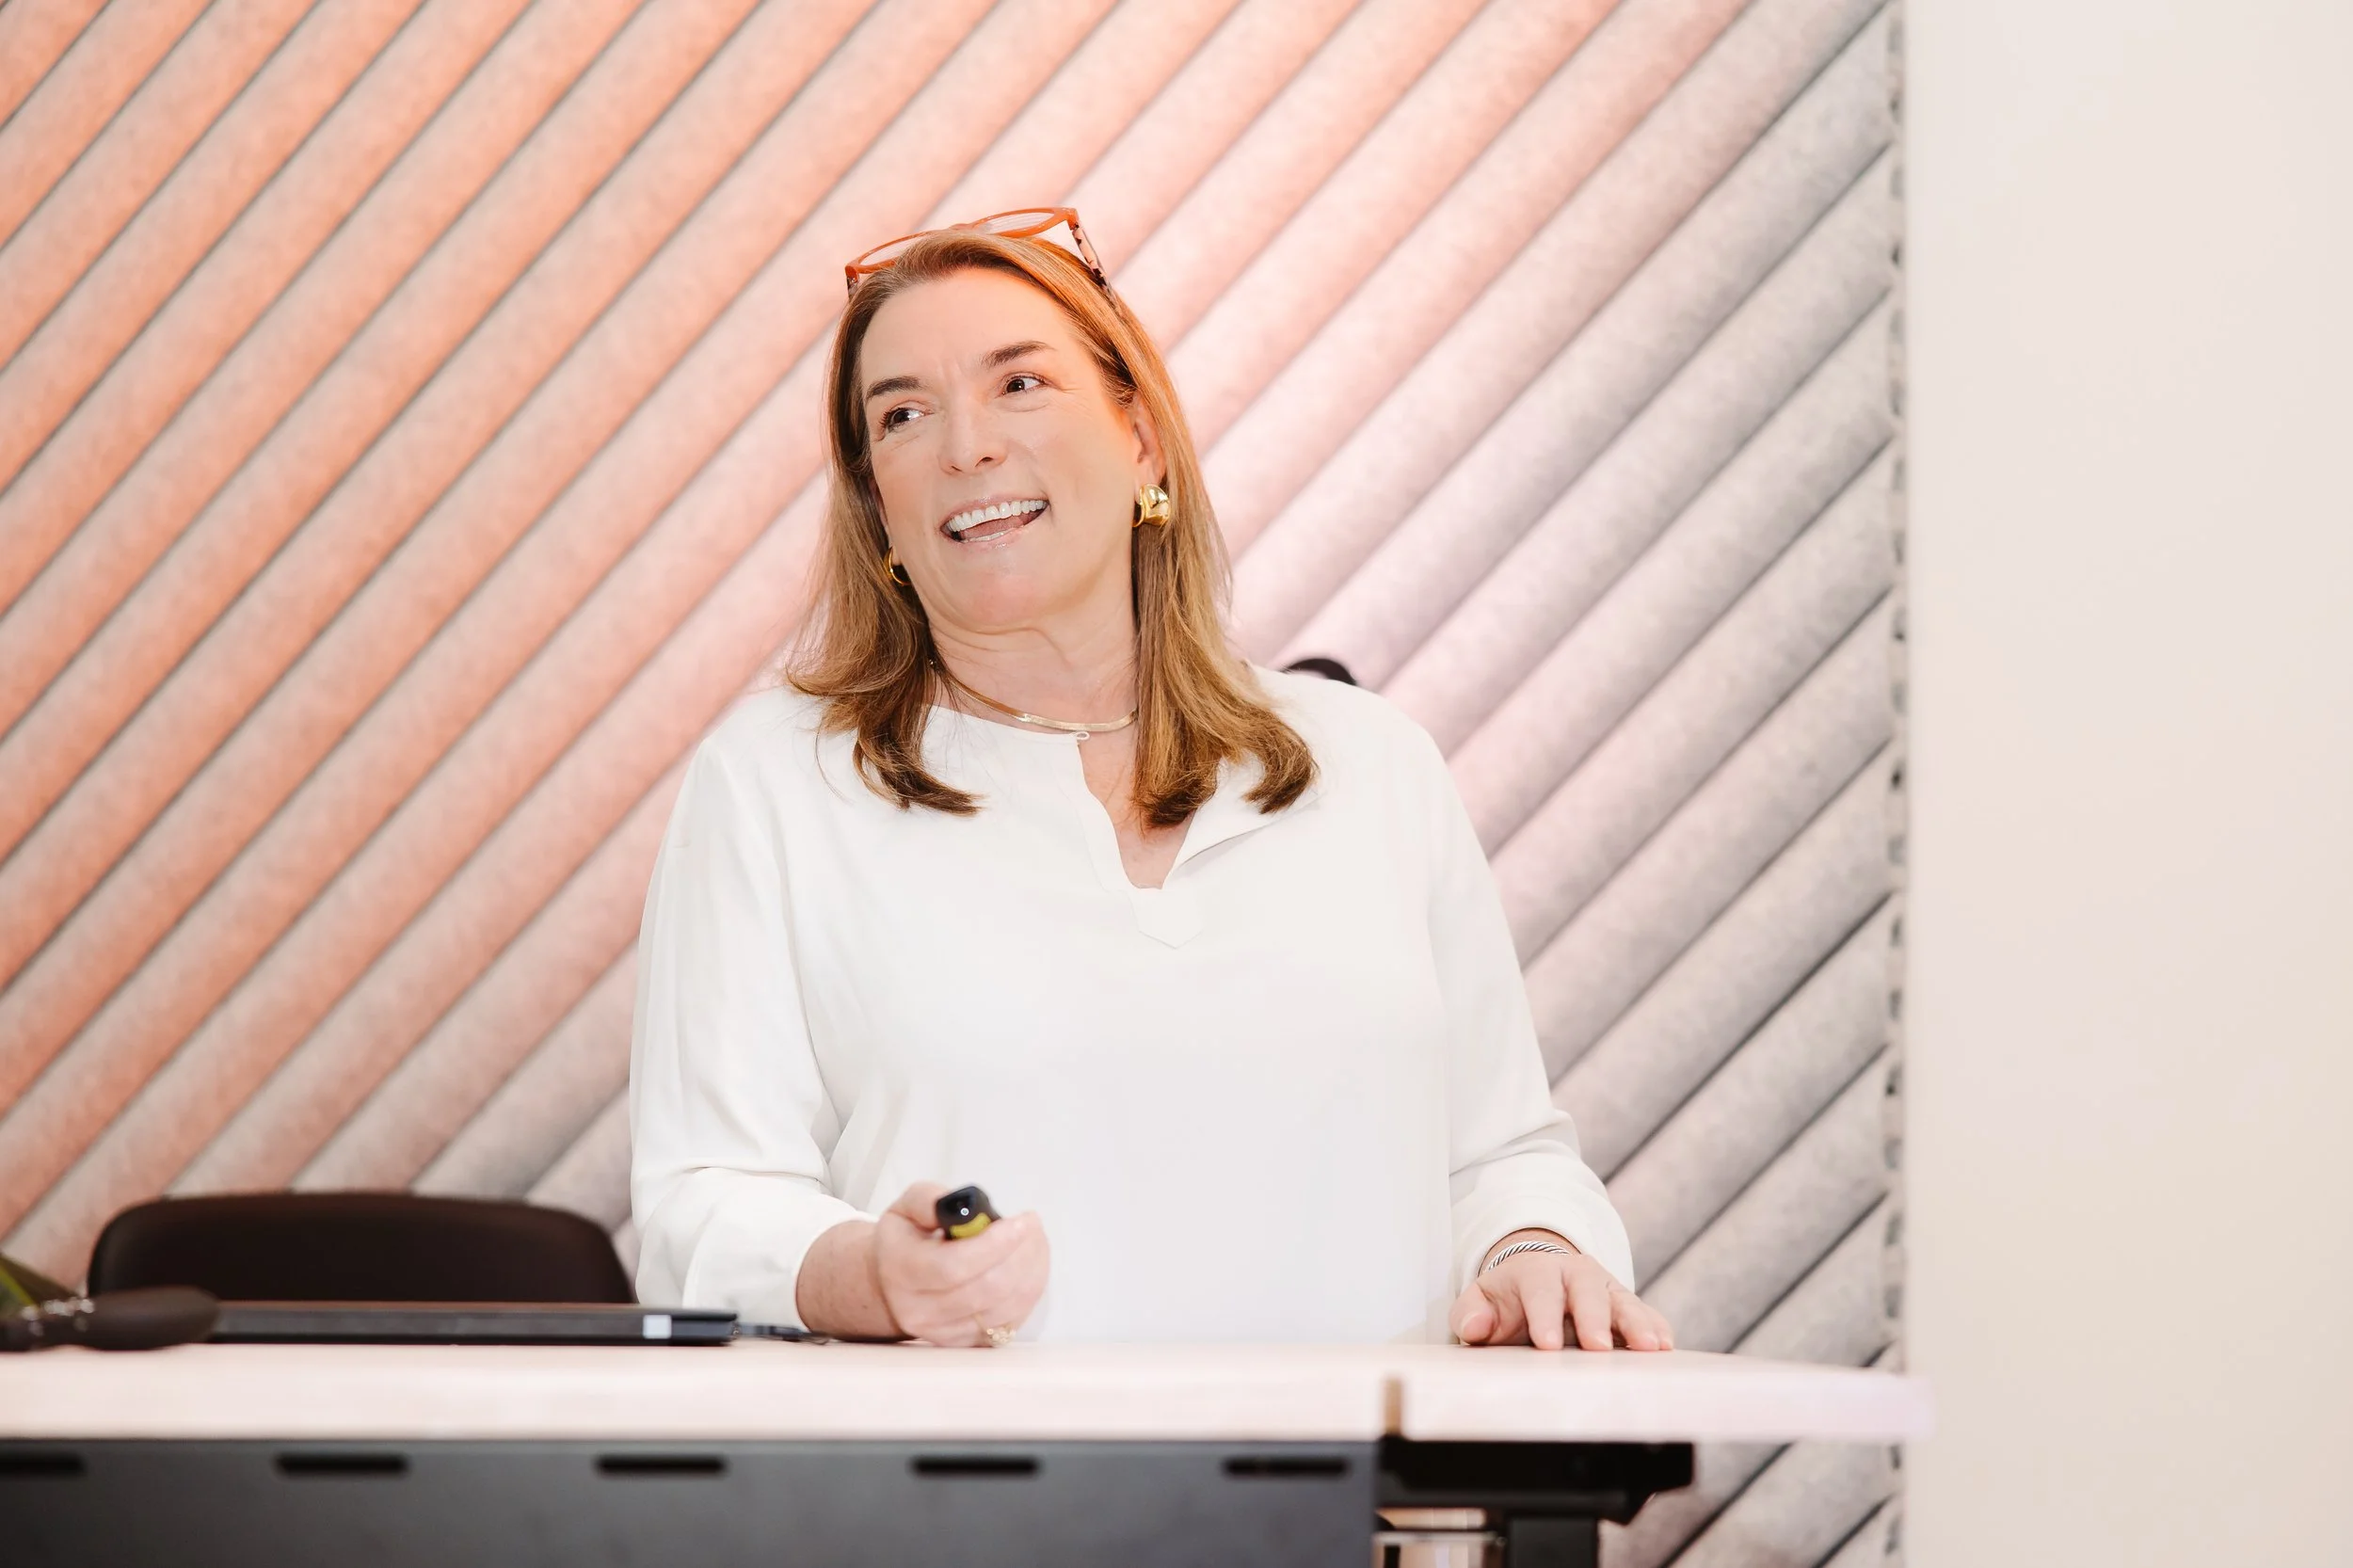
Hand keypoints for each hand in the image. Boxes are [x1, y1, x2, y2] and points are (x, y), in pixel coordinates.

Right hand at [871, 1182, 1049, 1346]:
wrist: (892, 1285)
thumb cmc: (906, 1240)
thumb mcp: (905, 1207)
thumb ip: (931, 1199)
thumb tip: (968, 1209)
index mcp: (903, 1272)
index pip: (953, 1266)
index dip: (994, 1245)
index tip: (1019, 1222)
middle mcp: (921, 1310)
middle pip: (986, 1290)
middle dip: (1021, 1254)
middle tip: (1032, 1225)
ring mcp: (946, 1332)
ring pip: (1005, 1308)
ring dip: (1032, 1271)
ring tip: (1035, 1240)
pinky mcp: (968, 1342)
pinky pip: (1012, 1321)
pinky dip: (1030, 1291)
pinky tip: (1031, 1265)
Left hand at [1449, 1236, 1674, 1351]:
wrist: (1540, 1277)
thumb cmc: (1510, 1299)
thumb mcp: (1483, 1301)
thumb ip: (1472, 1313)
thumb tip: (1473, 1326)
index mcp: (1537, 1271)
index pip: (1540, 1290)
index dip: (1544, 1316)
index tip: (1547, 1345)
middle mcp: (1577, 1274)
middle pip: (1588, 1291)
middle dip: (1594, 1319)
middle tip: (1598, 1348)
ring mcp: (1606, 1289)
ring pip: (1624, 1301)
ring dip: (1637, 1323)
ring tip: (1649, 1347)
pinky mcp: (1627, 1305)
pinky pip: (1647, 1314)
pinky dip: (1657, 1328)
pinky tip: (1665, 1346)